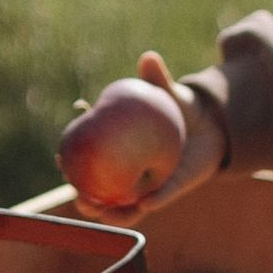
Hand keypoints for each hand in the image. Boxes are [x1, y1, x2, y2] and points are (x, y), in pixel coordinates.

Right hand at [74, 51, 226, 225]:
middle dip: (85, 200)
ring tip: (105, 214)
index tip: (60, 160)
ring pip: (125, 207)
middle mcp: (128, 173)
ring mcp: (147, 185)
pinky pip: (158, 201)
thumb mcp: (167, 94)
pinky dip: (151, 203)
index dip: (71, 161)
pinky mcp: (170, 191)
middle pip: (99, 192)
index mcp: (117, 150)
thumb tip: (149, 58)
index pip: (87, 158)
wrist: (212, 126)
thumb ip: (157, 79)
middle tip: (79, 199)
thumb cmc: (179, 107)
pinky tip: (145, 204)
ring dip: (114, 214)